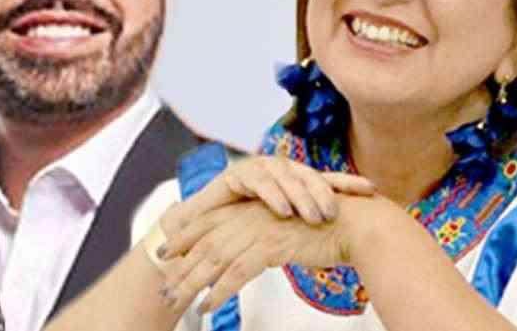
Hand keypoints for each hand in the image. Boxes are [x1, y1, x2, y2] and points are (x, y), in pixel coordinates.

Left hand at [158, 195, 366, 313]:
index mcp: (248, 210)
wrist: (353, 225)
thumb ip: (262, 237)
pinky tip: (207, 306)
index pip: (206, 224)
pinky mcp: (269, 247)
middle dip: (179, 269)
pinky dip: (219, 291)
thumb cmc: (324, 229)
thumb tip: (248, 254)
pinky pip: (236, 273)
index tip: (163, 253)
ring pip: (213, 260)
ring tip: (176, 302)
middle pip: (203, 244)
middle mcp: (247, 218)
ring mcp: (257, 231)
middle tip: (163, 290)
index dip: (182, 238)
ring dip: (191, 284)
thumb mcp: (284, 229)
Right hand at [161, 156, 374, 235]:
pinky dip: (272, 195)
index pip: (325, 178)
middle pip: (308, 174)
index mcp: (295, 180)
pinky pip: (258, 181)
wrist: (206, 229)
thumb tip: (350, 234)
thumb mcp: (285, 227)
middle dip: (323, 193)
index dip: (347, 182)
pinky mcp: (236, 174)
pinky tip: (283, 210)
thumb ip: (310, 224)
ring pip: (285, 176)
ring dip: (300, 195)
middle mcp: (280, 169)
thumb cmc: (248, 227)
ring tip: (312, 217)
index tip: (371, 190)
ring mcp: (258, 168)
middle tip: (333, 215)